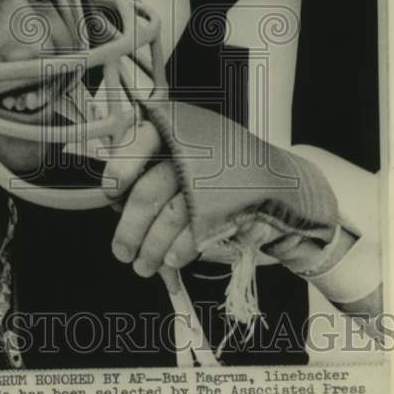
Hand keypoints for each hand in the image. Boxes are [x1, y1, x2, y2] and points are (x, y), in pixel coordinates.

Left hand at [103, 100, 337, 276]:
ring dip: (151, 247)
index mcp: (180, 127)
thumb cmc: (221, 173)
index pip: (141, 138)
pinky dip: (179, 251)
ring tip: (142, 266)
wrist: (282, 184)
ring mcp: (219, 175)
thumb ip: (151, 168)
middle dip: (130, 228)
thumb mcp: (187, 155)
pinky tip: (170, 261)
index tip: (111, 195)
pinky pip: (197, 231)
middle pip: (151, 188)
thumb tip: (116, 202)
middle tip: (121, 253)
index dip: (121, 168)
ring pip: (171, 215)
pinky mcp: (237, 204)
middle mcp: (199, 146)